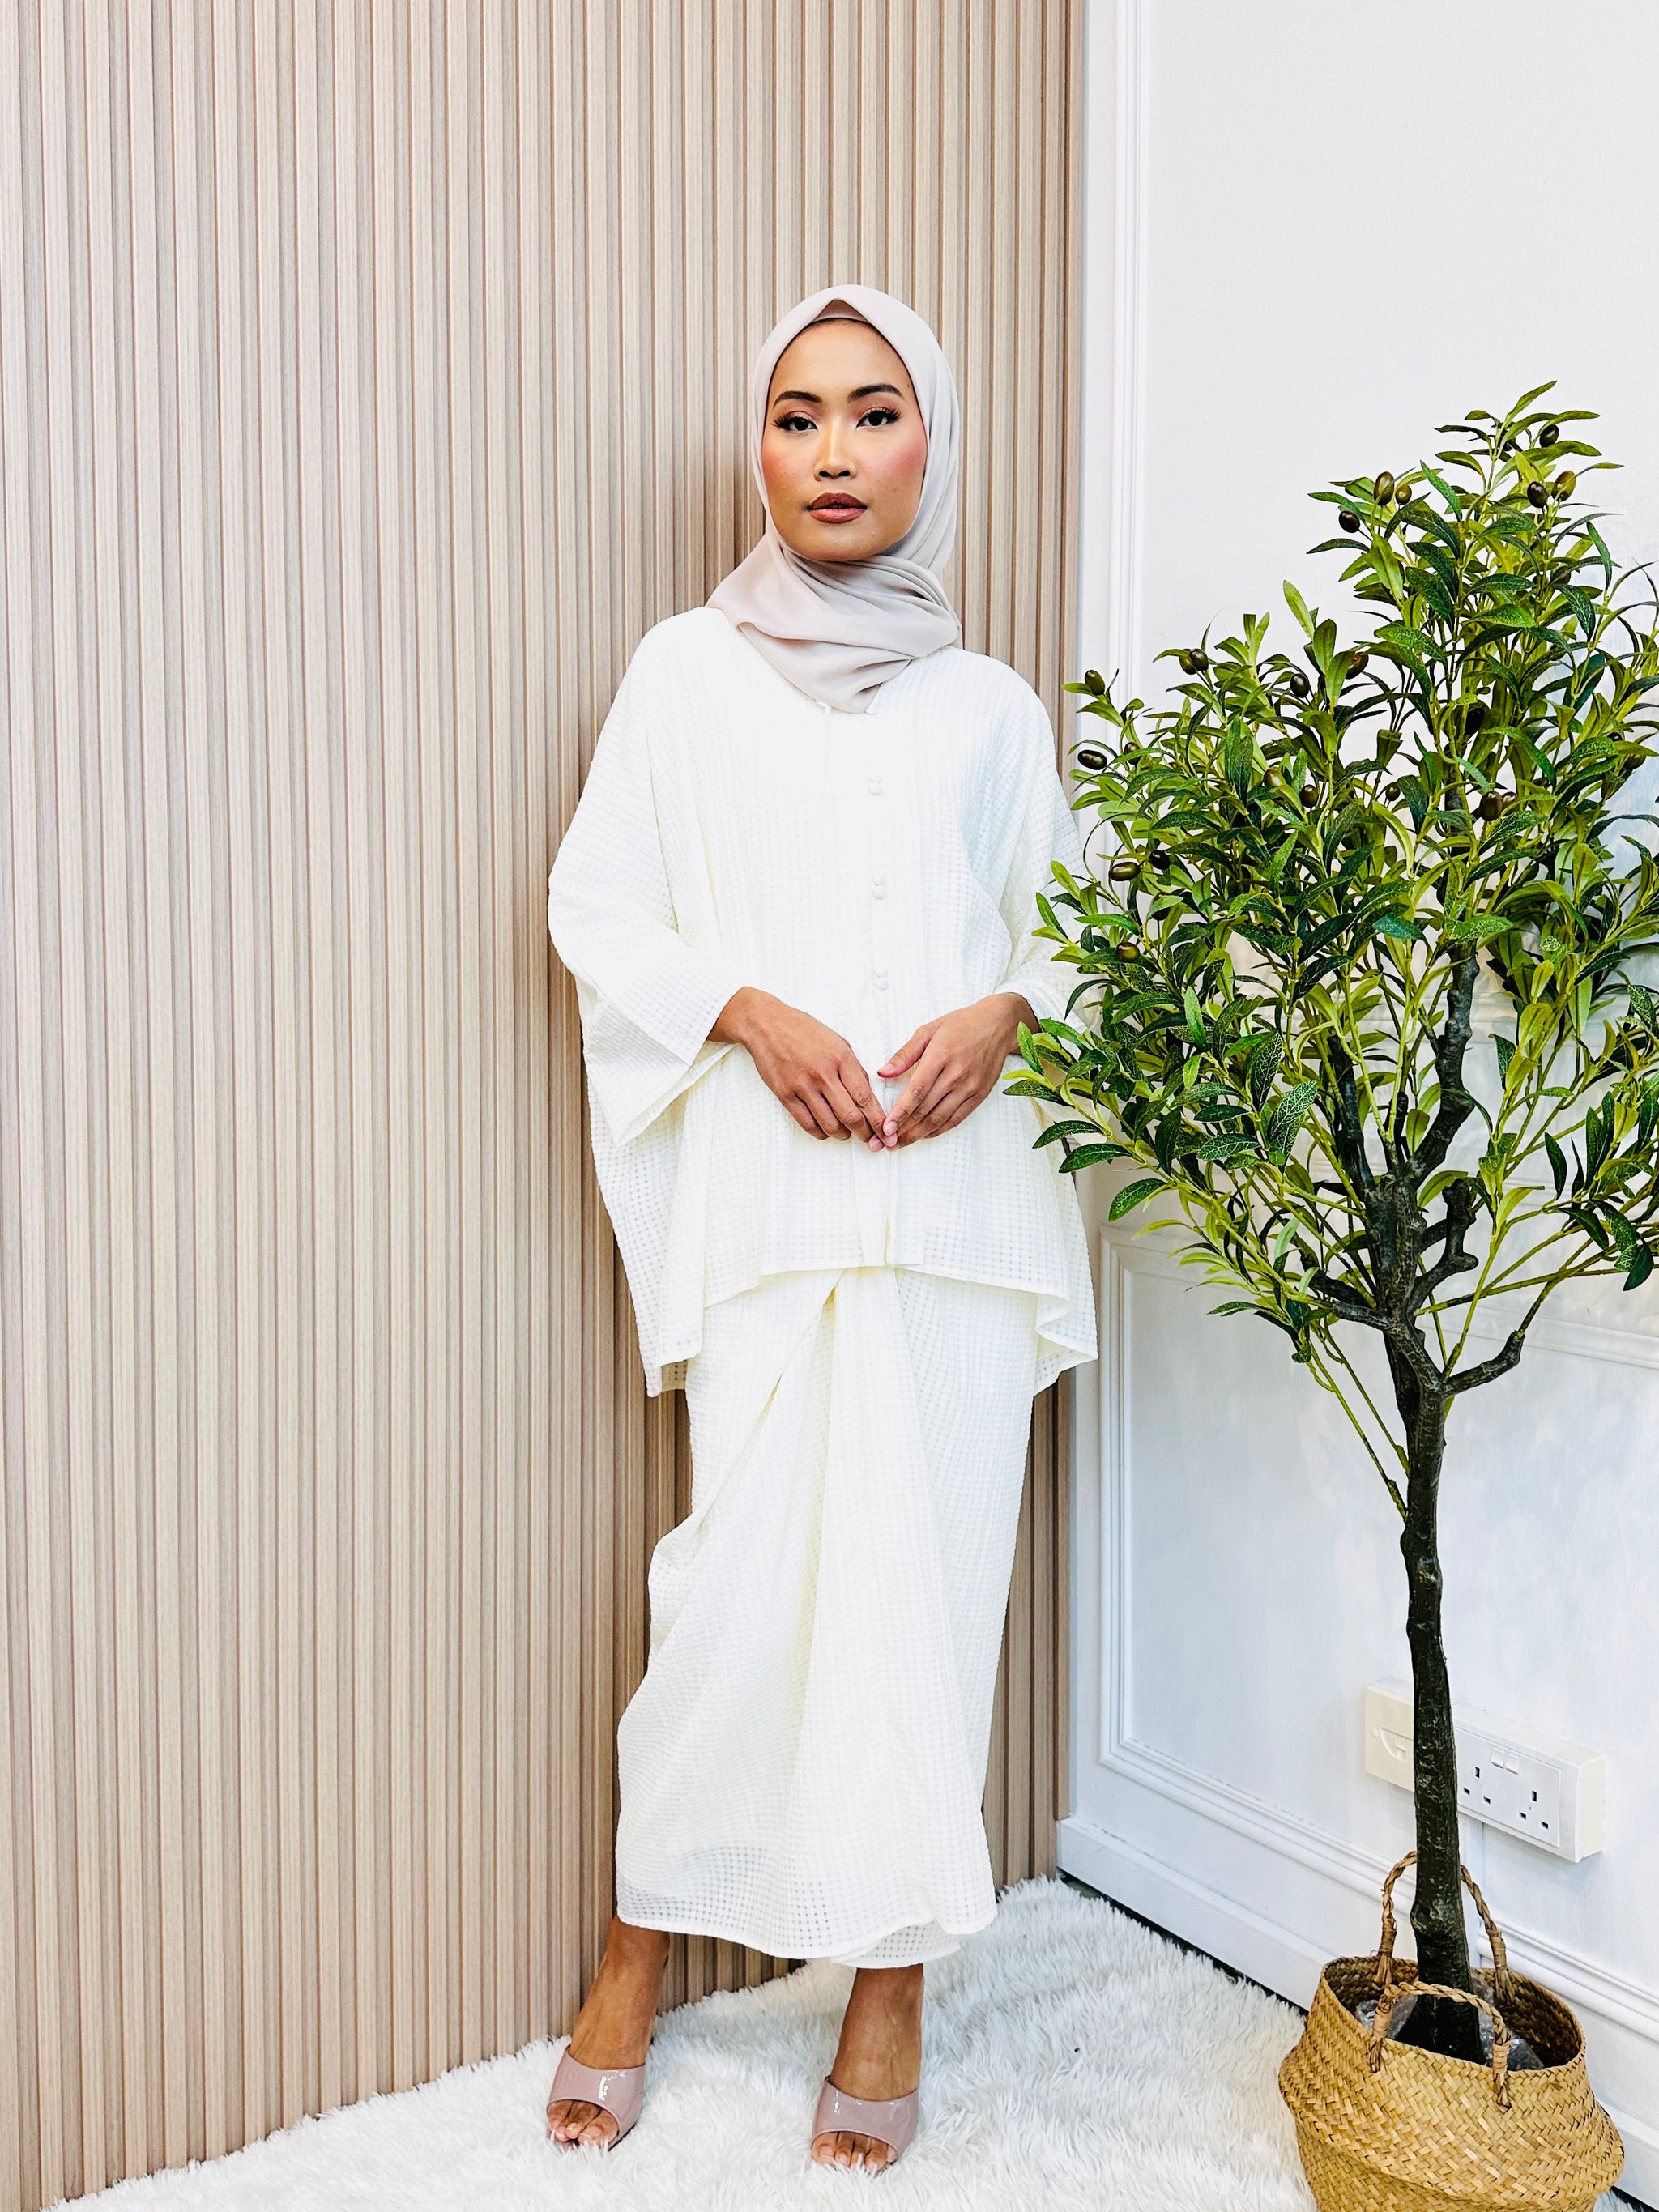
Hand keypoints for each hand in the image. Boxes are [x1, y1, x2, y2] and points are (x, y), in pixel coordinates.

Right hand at [711, 987, 888, 1145]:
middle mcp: (823, 1074)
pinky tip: (826, 1130)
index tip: (886, 1132)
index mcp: (841, 1059)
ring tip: (846, 1133)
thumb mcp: (838, 1042)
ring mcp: (802, 1086)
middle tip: (870, 1140)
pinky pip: (807, 1123)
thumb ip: (853, 1068)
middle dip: (865, 1133)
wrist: (766, 1025)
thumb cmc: (804, 1030)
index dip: (878, 1120)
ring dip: (842, 1134)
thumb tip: (867, 1095)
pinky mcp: (785, 1094)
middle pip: (850, 1116)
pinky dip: (820, 1133)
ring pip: (829, 1124)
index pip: (865, 1098)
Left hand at [876, 993, 1035, 1147]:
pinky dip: (938, 1130)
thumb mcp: (928, 1030)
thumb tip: (883, 1072)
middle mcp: (956, 1075)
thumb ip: (905, 1054)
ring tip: (901, 1142)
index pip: (917, 1091)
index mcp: (941, 1056)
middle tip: (887, 1141)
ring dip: (919, 1134)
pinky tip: (924, 1134)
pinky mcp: (979, 1095)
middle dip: (904, 1128)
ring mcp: (970, 1087)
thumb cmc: (962, 1025)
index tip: (886, 1127)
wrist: (998, 1025)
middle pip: (926, 1109)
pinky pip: (956, 1119)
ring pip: (940, 1118)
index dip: (900, 1112)